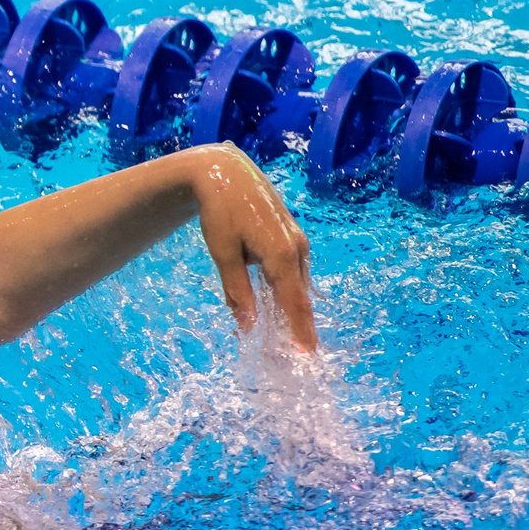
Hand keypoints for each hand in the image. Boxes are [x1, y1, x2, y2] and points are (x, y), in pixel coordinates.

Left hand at [190, 144, 317, 349]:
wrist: (226, 173)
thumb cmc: (221, 213)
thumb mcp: (224, 255)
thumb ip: (238, 292)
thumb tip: (248, 326)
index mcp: (282, 255)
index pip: (295, 303)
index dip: (301, 332)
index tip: (307, 356)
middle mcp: (297, 249)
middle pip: (300, 297)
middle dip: (299, 326)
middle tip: (298, 355)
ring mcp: (297, 241)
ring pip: (297, 283)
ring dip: (293, 309)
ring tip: (289, 337)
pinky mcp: (291, 236)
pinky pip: (294, 271)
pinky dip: (288, 290)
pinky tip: (279, 304)